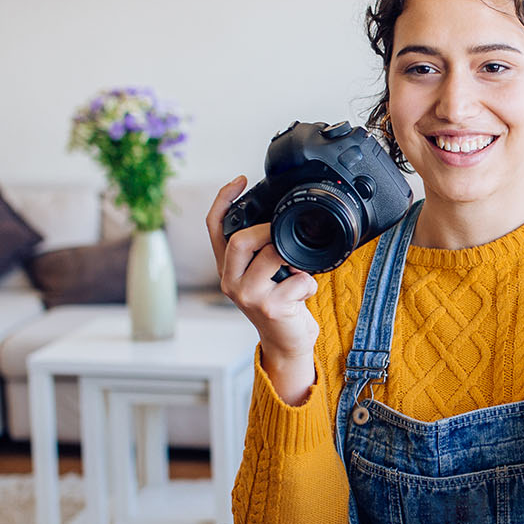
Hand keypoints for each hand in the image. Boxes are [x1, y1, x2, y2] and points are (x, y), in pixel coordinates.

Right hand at [207, 176, 319, 403]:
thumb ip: (264, 252)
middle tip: (282, 236)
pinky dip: (309, 283)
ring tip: (297, 272)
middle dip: (265, 230)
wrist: (287, 344)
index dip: (223, 200)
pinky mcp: (269, 307)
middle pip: (240, 239)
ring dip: (293, 259)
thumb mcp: (266, 276)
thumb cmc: (281, 305)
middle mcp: (230, 281)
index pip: (215, 228)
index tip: (240, 179)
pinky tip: (304, 294)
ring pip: (271, 255)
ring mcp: (247, 295)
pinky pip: (297, 279)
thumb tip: (282, 221)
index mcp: (227, 269)